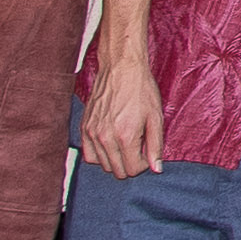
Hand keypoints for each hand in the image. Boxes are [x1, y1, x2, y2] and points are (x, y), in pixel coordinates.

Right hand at [78, 47, 161, 179]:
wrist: (121, 68)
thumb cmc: (140, 89)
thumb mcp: (155, 117)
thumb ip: (156, 145)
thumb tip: (156, 168)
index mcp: (125, 136)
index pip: (133, 169)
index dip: (144, 163)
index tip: (146, 150)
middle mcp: (106, 138)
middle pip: (118, 171)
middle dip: (131, 163)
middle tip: (137, 147)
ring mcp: (92, 133)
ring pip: (103, 165)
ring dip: (116, 160)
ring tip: (124, 143)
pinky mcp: (84, 127)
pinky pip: (88, 154)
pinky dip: (99, 155)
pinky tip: (110, 144)